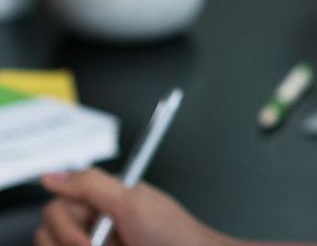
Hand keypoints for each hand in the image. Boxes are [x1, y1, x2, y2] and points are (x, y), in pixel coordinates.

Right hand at [37, 169, 234, 245]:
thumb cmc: (172, 233)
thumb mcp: (131, 203)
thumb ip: (91, 185)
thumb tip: (51, 174)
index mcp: (101, 201)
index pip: (56, 208)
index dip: (66, 227)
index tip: (87, 240)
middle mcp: (93, 224)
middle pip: (47, 235)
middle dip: (71, 242)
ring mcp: (93, 243)